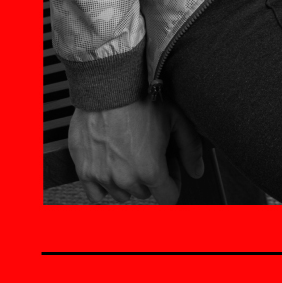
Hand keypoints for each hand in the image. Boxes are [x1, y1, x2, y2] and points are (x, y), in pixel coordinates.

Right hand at [68, 97, 204, 204]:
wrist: (107, 85)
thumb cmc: (139, 98)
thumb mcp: (176, 119)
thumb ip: (191, 149)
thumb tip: (197, 170)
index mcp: (150, 170)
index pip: (168, 198)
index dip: (172, 181)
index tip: (168, 168)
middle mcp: (125, 178)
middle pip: (145, 193)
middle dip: (149, 176)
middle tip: (148, 152)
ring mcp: (103, 176)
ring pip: (121, 193)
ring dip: (127, 179)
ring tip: (128, 153)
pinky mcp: (84, 170)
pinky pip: (96, 193)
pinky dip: (104, 183)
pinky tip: (110, 164)